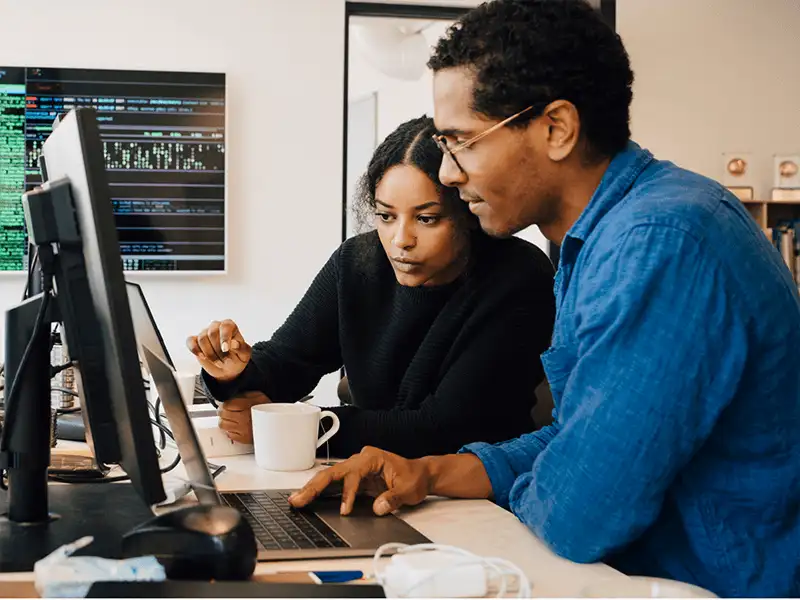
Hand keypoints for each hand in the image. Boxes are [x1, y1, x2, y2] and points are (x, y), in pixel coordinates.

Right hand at [187, 319, 251, 381]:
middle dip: (218, 350)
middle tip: (225, 361)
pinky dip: (195, 350)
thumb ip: (240, 348)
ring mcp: (204, 333)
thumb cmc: (238, 357)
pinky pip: (190, 341)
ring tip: (218, 362)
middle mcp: (216, 326)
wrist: (228, 368)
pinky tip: (202, 356)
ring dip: (210, 354)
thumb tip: (233, 343)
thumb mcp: (244, 354)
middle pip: (212, 333)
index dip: (225, 338)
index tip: (225, 349)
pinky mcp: (195, 341)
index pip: (225, 326)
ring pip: (202, 339)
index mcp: (230, 326)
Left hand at [217, 391, 270, 443]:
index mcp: (247, 406)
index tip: (226, 404)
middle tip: (226, 411)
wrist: (277, 424)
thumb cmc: (268, 410)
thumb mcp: (259, 396)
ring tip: (229, 418)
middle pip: (223, 415)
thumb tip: (232, 396)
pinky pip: (229, 434)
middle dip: (223, 411)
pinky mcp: (243, 439)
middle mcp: (244, 419)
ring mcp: (243, 430)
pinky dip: (230, 430)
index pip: (226, 405)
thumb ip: (245, 394)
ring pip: (223, 425)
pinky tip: (235, 426)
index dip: (224, 404)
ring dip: (224, 421)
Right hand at [288, 447, 430, 515]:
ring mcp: (356, 468)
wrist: (421, 475)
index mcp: (372, 458)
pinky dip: (320, 491)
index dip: (348, 492)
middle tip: (298, 499)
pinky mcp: (354, 478)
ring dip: (313, 488)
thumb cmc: (415, 478)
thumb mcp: (409, 489)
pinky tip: (308, 497)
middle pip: (333, 472)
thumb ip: (394, 498)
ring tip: (296, 499)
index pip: (354, 473)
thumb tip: (379, 507)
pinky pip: (334, 484)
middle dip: (315, 486)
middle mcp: (361, 459)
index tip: (346, 509)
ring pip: (329, 476)